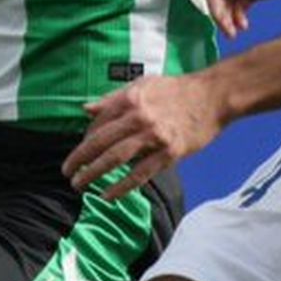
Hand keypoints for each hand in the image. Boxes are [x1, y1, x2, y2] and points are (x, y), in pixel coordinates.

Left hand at [65, 72, 226, 197]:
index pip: (99, 122)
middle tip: (67, 172)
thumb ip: (113, 98)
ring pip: (115, 158)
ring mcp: (154, 136)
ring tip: (79, 184)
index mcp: (130, 99)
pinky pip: (140, 174)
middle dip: (80, 159)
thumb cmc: (177, 90)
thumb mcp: (143, 85)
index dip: (85, 139)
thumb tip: (85, 109)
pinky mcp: (170, 152)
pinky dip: (121, 186)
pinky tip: (107, 195)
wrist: (213, 96)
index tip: (79, 152)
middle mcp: (139, 117)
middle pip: (101, 142)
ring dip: (93, 173)